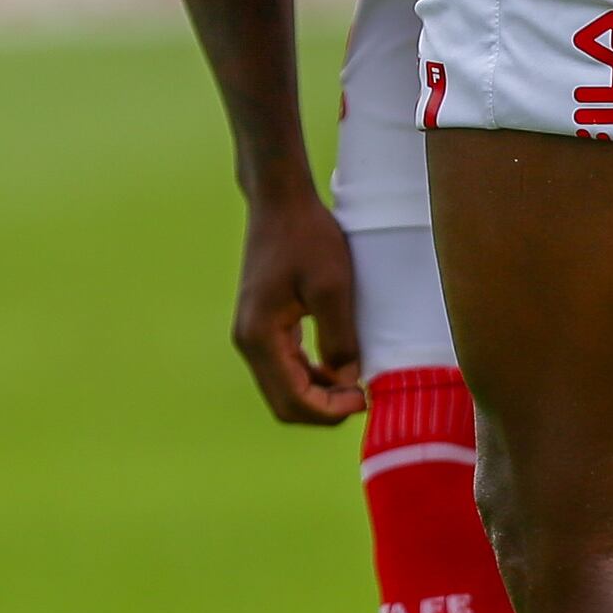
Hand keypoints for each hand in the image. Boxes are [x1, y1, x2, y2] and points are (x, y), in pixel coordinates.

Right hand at [229, 196, 365, 424]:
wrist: (280, 201)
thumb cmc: (307, 237)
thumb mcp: (333, 287)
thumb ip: (339, 339)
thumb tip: (347, 380)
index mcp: (260, 337)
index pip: (292, 400)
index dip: (329, 411)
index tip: (363, 400)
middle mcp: (249, 341)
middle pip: (283, 402)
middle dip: (323, 409)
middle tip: (361, 398)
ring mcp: (252, 334)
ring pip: (283, 386)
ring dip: (317, 394)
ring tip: (354, 384)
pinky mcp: (262, 324)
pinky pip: (284, 365)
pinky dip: (309, 375)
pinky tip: (337, 366)